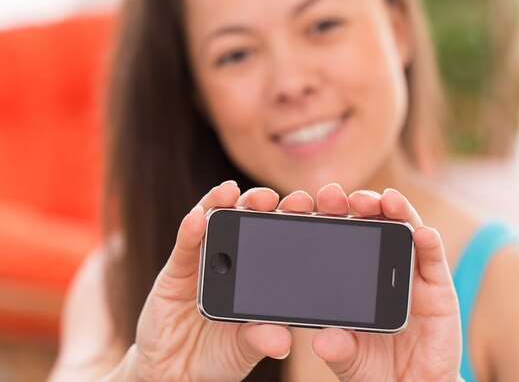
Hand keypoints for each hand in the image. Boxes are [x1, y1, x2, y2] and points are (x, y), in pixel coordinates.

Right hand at [129, 181, 291, 380]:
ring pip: (215, 221)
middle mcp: (234, 259)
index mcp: (259, 273)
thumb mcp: (246, 349)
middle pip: (248, 220)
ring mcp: (205, 260)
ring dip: (223, 202)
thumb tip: (282, 340)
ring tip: (230, 191)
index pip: (278, 237)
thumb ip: (261, 339)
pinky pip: (184, 246)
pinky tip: (197, 218)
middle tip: (270, 197)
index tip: (304, 205)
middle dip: (259, 202)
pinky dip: (190, 230)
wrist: (177, 372)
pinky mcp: (176, 270)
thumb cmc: (219, 355)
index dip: (289, 218)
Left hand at [280, 183, 461, 381]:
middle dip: (356, 205)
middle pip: (370, 225)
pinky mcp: (438, 288)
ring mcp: (410, 274)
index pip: (339, 238)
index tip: (304, 204)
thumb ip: (338, 349)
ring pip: (403, 230)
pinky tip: (421, 233)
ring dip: (395, 210)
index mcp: (354, 278)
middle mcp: (382, 268)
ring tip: (385, 200)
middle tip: (337, 195)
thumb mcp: (349, 359)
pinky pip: (433, 259)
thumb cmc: (374, 368)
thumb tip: (323, 341)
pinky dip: (428, 242)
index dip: (325, 218)